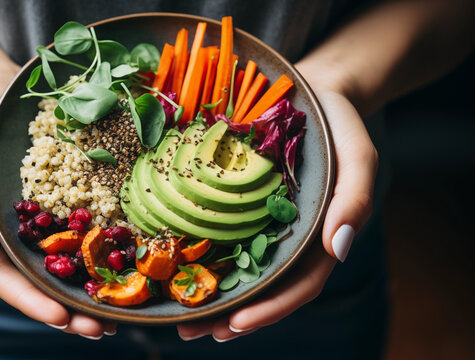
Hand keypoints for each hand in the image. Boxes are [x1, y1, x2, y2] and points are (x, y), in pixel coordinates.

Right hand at [0, 69, 115, 338]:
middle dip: (69, 311)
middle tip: (101, 329)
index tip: (61, 318)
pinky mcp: (70, 204)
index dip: (32, 302)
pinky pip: (86, 234)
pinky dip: (104, 256)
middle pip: (41, 283)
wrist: (3, 93)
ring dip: (91, 294)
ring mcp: (46, 223)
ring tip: (122, 315)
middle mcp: (18, 235)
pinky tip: (128, 268)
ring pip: (67, 268)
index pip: (5, 279)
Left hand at [177, 86, 378, 341]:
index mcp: (318, 237)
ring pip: (237, 268)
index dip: (268, 309)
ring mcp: (261, 221)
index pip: (297, 285)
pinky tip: (174, 263)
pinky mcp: (237, 202)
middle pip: (261, 287)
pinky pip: (219, 233)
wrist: (310, 92)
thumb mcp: (358, 155)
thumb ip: (356, 199)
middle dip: (229, 315)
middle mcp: (287, 237)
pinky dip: (201, 254)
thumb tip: (339, 249)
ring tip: (178, 315)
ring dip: (210, 294)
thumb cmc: (337, 125)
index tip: (233, 325)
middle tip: (192, 331)